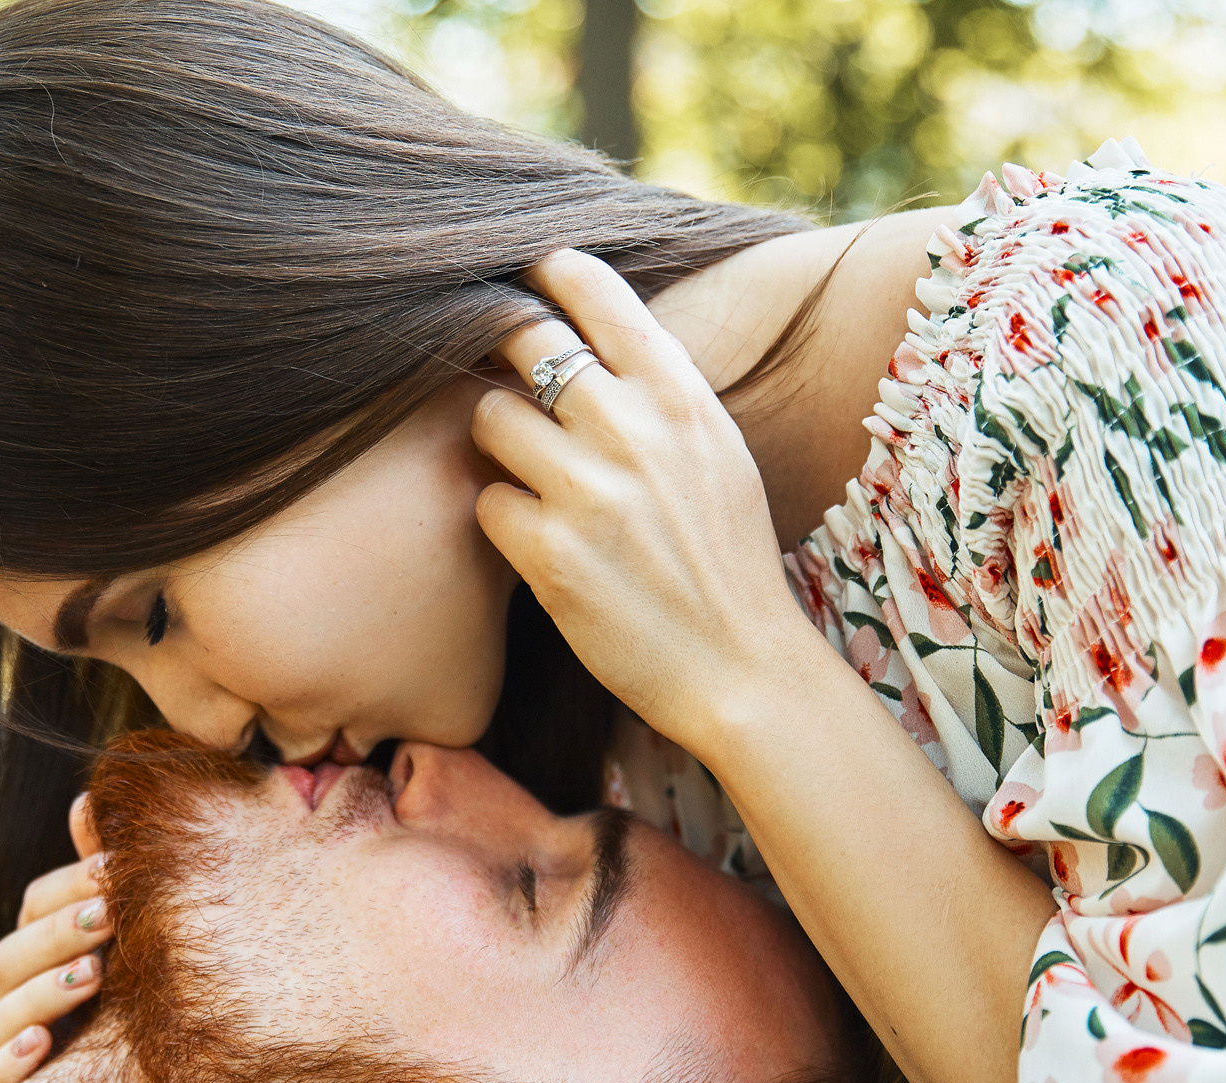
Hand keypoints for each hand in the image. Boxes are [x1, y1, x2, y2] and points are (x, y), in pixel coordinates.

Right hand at [0, 793, 111, 1082]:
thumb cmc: (147, 1002)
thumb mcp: (131, 940)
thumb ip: (104, 879)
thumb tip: (88, 800)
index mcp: (42, 951)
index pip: (33, 908)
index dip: (68, 887)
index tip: (115, 869)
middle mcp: (15, 1000)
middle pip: (10, 958)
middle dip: (59, 934)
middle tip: (109, 917)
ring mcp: (8, 1054)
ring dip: (41, 993)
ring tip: (92, 974)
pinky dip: (7, 1068)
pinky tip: (42, 1046)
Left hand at [470, 250, 809, 753]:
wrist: (739, 665)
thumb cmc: (727, 558)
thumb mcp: (717, 451)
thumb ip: (659, 393)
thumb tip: (591, 338)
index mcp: (680, 396)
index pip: (596, 295)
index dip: (550, 274)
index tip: (529, 275)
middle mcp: (631, 430)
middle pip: (524, 340)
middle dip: (506, 353)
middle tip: (511, 380)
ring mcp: (586, 490)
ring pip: (490, 417)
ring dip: (499, 443)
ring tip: (533, 476)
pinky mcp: (548, 553)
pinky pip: (486, 501)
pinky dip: (503, 518)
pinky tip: (540, 541)